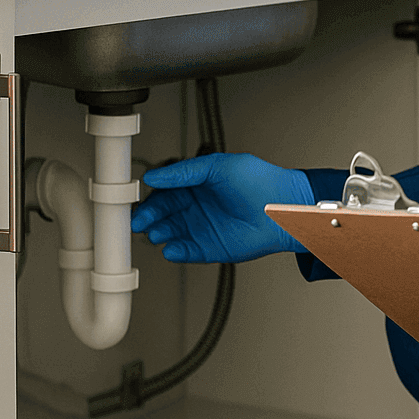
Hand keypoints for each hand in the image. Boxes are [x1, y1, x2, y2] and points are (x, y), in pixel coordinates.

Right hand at [131, 152, 313, 262]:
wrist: (284, 209)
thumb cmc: (261, 182)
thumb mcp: (219, 166)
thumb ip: (185, 171)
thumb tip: (154, 177)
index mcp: (198, 184)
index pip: (166, 191)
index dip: (150, 196)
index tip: (135, 199)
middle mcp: (198, 207)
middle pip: (163, 213)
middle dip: (149, 217)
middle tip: (139, 221)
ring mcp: (204, 228)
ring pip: (171, 233)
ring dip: (160, 234)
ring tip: (156, 233)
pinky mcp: (211, 248)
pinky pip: (187, 252)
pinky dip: (176, 252)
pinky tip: (171, 248)